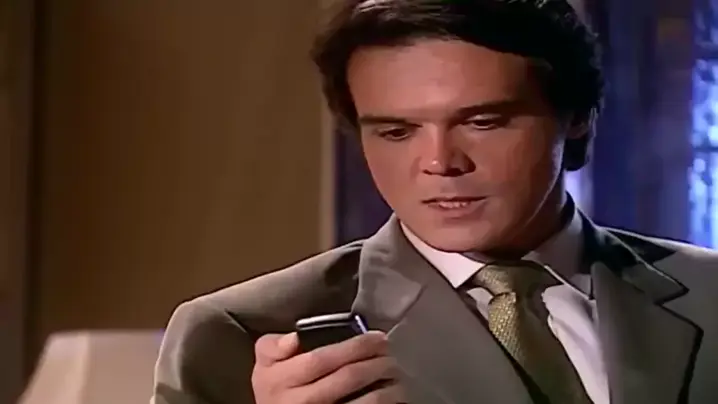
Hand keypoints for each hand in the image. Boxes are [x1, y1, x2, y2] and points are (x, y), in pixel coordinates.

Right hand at [251, 331, 404, 402]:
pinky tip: (392, 397)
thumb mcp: (265, 363)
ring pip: (365, 403)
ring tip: (395, 375)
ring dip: (388, 387)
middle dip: (377, 362)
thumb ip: (273, 346)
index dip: (354, 346)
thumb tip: (295, 337)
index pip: (322, 358)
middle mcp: (302, 402)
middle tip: (390, 354)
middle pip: (348, 378)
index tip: (377, 337)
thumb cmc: (274, 388)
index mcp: (283, 379)